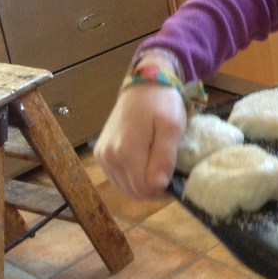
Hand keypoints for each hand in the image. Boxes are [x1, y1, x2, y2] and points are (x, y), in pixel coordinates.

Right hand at [94, 83, 185, 199]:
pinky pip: (118, 178)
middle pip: (133, 192)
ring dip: (143, 185)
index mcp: (126, 152)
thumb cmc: (161, 104)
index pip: (144, 190)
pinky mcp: (101, 155)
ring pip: (125, 188)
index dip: (163, 190)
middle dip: (154, 189)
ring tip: (159, 167)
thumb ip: (164, 157)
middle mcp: (109, 158)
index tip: (177, 179)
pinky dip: (132, 178)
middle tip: (171, 174)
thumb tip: (158, 186)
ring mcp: (102, 157)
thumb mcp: (172, 127)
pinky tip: (145, 165)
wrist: (142, 86)